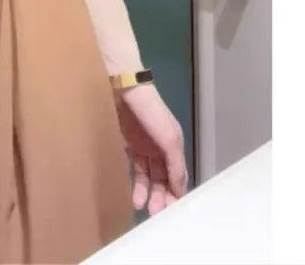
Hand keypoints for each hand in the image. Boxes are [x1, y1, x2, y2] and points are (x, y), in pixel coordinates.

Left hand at [114, 84, 187, 215]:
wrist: (123, 90)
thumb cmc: (150, 114)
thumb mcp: (169, 139)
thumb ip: (175, 166)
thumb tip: (180, 191)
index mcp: (174, 146)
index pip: (178, 177)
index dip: (177, 194)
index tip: (173, 213)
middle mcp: (160, 148)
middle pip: (163, 179)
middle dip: (161, 197)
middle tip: (155, 214)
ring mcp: (142, 146)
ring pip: (148, 176)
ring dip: (146, 192)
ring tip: (141, 207)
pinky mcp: (126, 144)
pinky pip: (132, 168)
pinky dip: (134, 182)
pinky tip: (132, 195)